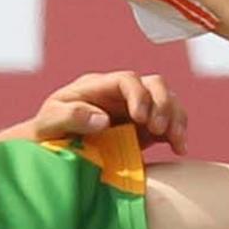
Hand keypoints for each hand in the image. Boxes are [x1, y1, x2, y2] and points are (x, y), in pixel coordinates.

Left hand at [28, 69, 187, 153]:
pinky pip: (171, 122)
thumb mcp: (49, 121)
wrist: (53, 148)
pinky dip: (179, 132)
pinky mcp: (146, 129)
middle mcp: (122, 94)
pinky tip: (180, 149)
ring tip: (175, 140)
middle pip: (155, 84)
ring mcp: (137, 109)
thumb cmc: (48, 130)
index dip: (138, 94)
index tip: (140, 117)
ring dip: (176, 117)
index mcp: (99, 86)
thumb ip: (71, 116)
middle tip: (157, 130)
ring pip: (168, 100)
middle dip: (162, 104)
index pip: (127, 79)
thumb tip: (103, 119)